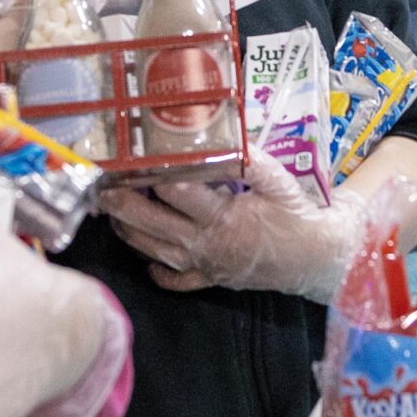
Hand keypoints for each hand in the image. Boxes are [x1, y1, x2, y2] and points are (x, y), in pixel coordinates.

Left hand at [103, 148, 366, 302]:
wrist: (314, 259)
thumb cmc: (296, 216)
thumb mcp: (278, 181)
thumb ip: (250, 160)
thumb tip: (226, 135)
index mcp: (223, 218)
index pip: (177, 193)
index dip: (152, 175)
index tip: (131, 160)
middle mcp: (206, 244)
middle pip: (153, 224)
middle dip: (123, 205)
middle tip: (102, 187)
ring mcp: (204, 265)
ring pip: (155, 251)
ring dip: (130, 233)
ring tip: (112, 214)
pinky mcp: (209, 279)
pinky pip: (175, 280)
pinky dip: (157, 271)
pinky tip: (145, 257)